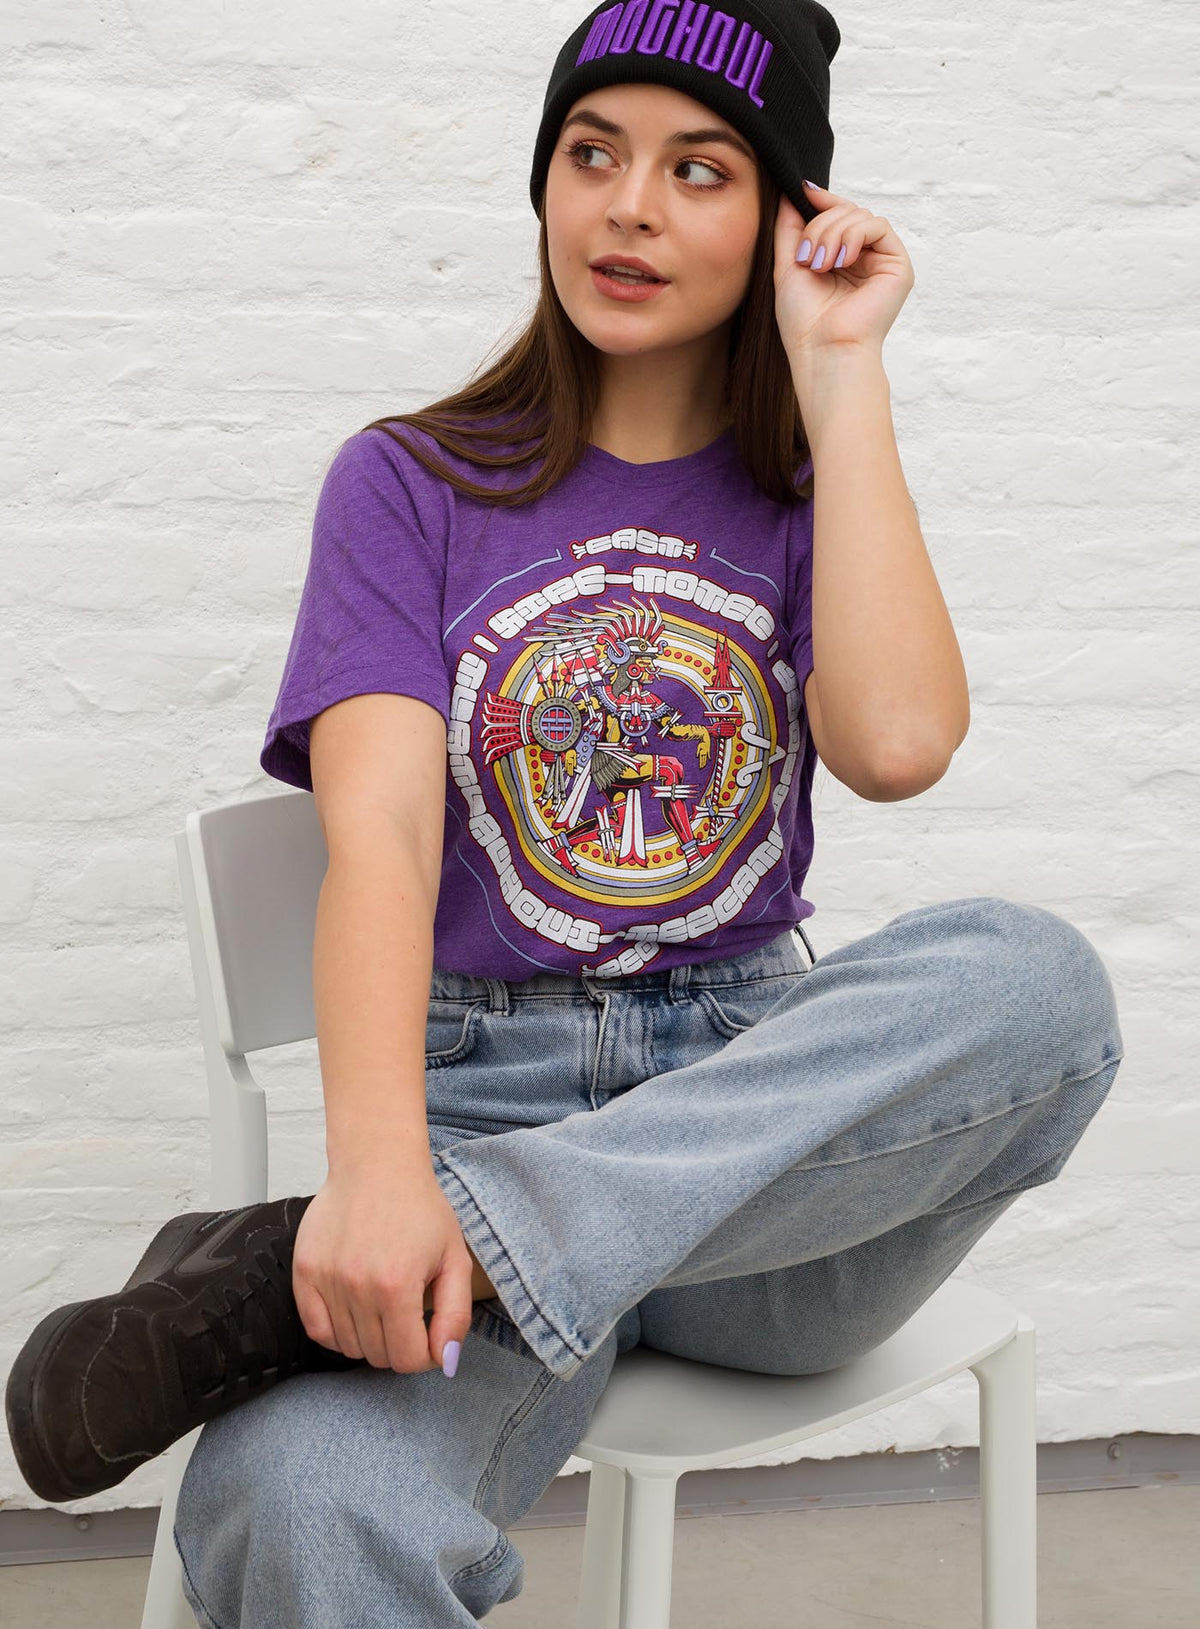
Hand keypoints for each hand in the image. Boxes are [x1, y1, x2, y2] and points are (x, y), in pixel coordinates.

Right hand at [292, 1167, 474, 1374]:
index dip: (425, 1356)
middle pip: (377, 1356)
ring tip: (384, 1304)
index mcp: (397, 1286)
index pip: (407, 1360)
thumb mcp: (455, 1258)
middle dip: (399, 1345)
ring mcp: (326, 1280)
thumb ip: (455, 1315)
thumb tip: (444, 1362)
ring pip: (348, 1347)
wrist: (377, 1165)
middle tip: (409, 1316)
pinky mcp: (304, 1272)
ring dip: (370, 1338)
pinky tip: (356, 1310)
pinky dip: (337, 1331)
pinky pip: (317, 1330)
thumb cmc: (419, 1207)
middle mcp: (357, 1287)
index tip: (429, 1336)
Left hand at [773, 180, 914, 359]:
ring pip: (860, 215)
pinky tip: (841, 260)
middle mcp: (863, 259)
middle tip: (807, 258)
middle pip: (846, 212)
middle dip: (821, 226)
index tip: (802, 193)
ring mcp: (881, 262)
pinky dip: (854, 235)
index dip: (821, 202)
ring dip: (833, 233)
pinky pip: (878, 226)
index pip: (836, 216)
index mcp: (840, 260)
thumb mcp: (788, 266)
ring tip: (820, 264)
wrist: (822, 351)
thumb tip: (792, 191)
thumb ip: (790, 228)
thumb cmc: (804, 322)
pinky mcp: (898, 266)